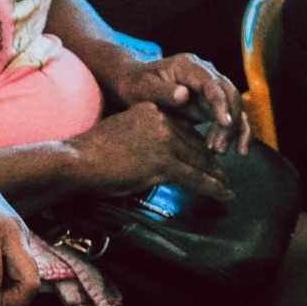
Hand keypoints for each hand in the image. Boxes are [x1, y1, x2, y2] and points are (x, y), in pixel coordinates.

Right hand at [69, 101, 234, 200]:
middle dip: (212, 163)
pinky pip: (196, 178)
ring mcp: (164, 141)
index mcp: (151, 110)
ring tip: (228, 188)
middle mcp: (162, 121)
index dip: (198, 148)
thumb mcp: (123, 133)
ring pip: (200, 161)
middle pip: (195, 145)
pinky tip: (225, 195)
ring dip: (218, 177)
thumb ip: (144, 137)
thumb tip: (157, 155)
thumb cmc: (92, 152)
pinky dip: (214, 188)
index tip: (209, 159)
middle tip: (224, 176)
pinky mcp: (164, 163)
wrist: (78, 160)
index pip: (184, 130)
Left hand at [102, 52, 247, 155]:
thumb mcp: (143, 87)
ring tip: (218, 151)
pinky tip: (234, 149)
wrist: (134, 84)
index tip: (225, 123)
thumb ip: (162, 91)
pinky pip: (230, 116)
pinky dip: (235, 132)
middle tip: (218, 147)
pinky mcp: (211, 103)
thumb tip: (184, 95)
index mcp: (188, 66)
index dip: (221, 102)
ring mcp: (210, 88)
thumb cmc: (136, 84)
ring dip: (232, 130)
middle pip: (230, 94)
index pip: (212, 83)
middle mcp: (205, 73)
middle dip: (229, 122)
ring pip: (234, 107)